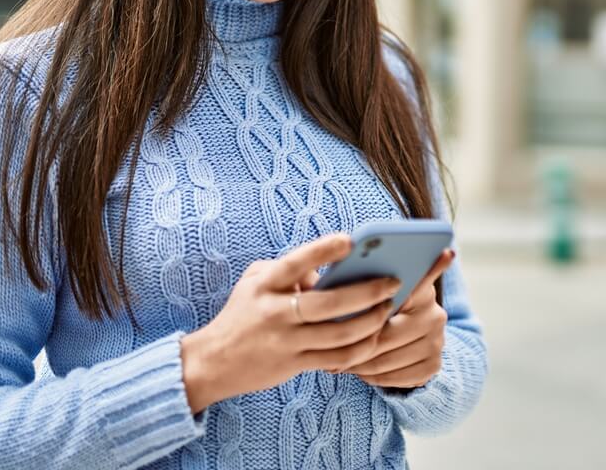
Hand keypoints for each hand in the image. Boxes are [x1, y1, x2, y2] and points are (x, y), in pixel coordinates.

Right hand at [180, 233, 401, 413]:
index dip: (322, 251)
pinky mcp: (294, 364)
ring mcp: (285, 341)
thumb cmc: (242, 314)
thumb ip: (288, 270)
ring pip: (339, 334)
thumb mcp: (254, 282)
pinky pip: (336, 359)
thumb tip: (329, 268)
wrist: (212, 361)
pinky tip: (375, 337)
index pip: (295, 263)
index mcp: (265, 284)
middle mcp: (275, 312)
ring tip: (388, 308)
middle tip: (393, 282)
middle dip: (367, 292)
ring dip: (371, 321)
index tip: (350, 240)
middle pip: (329, 303)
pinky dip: (360, 348)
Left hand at [340, 248, 455, 389]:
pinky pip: (396, 378)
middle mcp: (435, 315)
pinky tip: (361, 370)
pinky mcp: (434, 365)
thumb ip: (367, 282)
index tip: (335, 319)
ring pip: (387, 361)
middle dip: (355, 344)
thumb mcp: (379, 285)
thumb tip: (331, 273)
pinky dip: (374, 378)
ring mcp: (437, 342)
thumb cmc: (385, 300)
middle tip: (328, 347)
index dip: (362, 312)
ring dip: (360, 364)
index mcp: (421, 289)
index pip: (391, 301)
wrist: (416, 323)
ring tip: (339, 359)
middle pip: (386, 337)